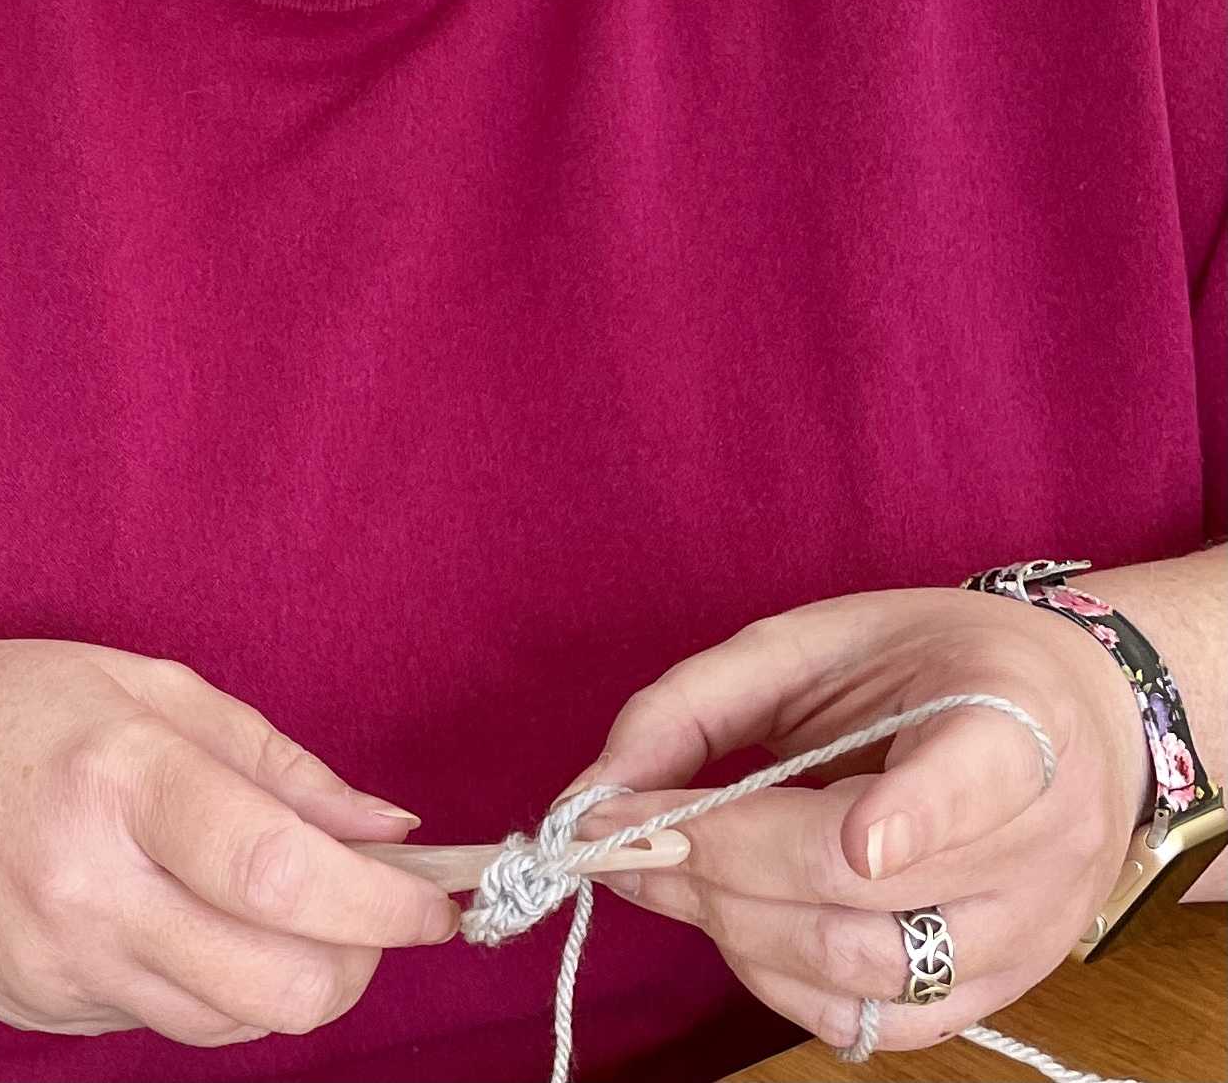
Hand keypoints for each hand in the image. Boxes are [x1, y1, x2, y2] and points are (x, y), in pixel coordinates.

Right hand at [0, 638, 456, 1046]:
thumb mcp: (134, 682)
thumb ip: (271, 758)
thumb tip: (390, 830)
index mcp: (119, 773)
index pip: (282, 873)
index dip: (383, 905)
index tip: (440, 902)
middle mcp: (87, 884)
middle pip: (279, 986)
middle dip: (357, 964)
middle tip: (371, 913)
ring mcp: (59, 965)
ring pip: (235, 1022)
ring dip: (289, 981)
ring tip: (276, 906)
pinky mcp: (40, 1014)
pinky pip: (169, 1021)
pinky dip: (209, 983)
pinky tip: (179, 914)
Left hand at [558, 587, 1150, 1054]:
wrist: (1068, 714)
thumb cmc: (926, 663)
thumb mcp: (811, 638)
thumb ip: (698, 703)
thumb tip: (595, 789)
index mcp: (1011, 725)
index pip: (972, 786)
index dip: (914, 818)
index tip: (853, 837)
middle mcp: (1037, 847)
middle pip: (863, 893)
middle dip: (715, 865)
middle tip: (613, 832)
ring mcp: (1026, 935)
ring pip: (866, 975)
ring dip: (734, 931)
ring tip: (654, 870)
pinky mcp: (1000, 993)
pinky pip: (882, 1025)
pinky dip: (784, 984)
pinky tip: (728, 922)